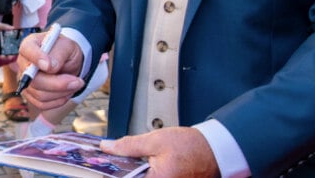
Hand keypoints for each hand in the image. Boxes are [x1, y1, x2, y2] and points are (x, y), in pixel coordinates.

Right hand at [17, 30, 84, 109]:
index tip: (49, 66)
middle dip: (58, 84)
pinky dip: (58, 101)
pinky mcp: (31, 95)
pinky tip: (67, 92)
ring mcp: (25, 81)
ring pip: (40, 95)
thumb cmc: (65, 50)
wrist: (68, 62)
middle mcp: (24, 64)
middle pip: (34, 80)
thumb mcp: (67, 46)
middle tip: (78, 82)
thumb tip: (51, 67)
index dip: (36, 58)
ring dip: (62, 93)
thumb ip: (58, 54)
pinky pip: (42, 104)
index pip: (27, 50)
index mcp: (29, 45)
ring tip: (76, 84)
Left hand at [100, 127, 219, 177]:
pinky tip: (139, 167)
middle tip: (113, 162)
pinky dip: (143, 173)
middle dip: (124, 172)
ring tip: (128, 163)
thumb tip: (107, 147)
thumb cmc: (191, 146)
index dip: (112, 173)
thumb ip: (129, 146)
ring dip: (134, 172)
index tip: (98, 169)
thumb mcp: (156, 140)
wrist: (216, 150)